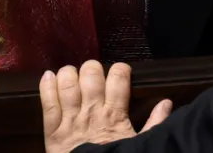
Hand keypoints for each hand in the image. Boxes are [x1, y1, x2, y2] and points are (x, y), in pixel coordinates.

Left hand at [41, 61, 172, 152]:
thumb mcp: (139, 144)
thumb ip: (153, 123)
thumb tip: (166, 103)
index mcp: (114, 114)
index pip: (118, 78)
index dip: (120, 69)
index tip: (120, 71)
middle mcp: (92, 112)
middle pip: (90, 76)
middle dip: (91, 68)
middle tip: (92, 72)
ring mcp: (71, 120)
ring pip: (67, 85)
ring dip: (68, 74)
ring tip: (70, 73)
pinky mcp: (52, 131)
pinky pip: (47, 104)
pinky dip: (46, 87)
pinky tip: (48, 76)